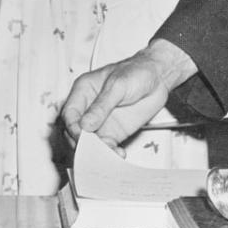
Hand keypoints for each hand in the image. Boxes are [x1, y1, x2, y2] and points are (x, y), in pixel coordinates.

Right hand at [61, 40, 196, 153]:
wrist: (158, 77)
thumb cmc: (137, 72)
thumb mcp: (117, 85)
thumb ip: (101, 105)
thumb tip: (85, 125)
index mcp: (83, 91)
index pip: (69, 114)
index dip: (72, 127)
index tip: (81, 137)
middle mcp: (88, 108)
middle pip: (75, 132)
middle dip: (82, 144)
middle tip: (93, 151)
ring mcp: (100, 122)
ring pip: (89, 143)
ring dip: (96, 152)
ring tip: (107, 156)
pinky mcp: (113, 133)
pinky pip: (106, 147)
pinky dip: (110, 154)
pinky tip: (117, 154)